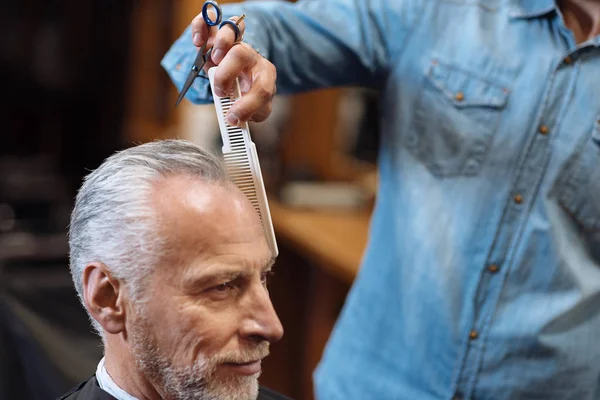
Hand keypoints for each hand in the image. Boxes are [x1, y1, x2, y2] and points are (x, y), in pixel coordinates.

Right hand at [191, 11, 275, 125]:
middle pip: (242, 53)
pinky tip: (199, 42)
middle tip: (220, 91)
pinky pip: (210, 21)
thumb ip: (250, 113)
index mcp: (264, 75)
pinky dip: (202, 27)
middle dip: (226, 74)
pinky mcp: (216, 35)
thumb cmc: (248, 92)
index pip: (262, 88)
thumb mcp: (256, 107)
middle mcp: (250, 56)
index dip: (247, 106)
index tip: (232, 117)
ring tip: (214, 60)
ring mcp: (233, 43)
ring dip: (220, 44)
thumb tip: (235, 117)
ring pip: (231, 29)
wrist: (242, 74)